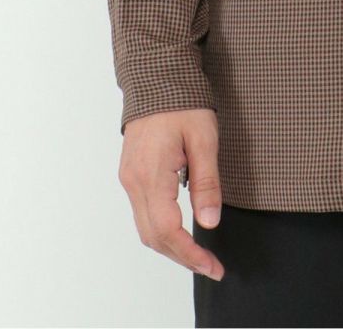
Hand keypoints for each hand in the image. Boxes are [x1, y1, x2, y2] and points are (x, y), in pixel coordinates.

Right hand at [117, 108, 225, 279]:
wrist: (156, 76)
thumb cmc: (183, 103)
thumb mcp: (204, 138)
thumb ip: (206, 182)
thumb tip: (209, 223)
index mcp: (151, 174)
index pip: (169, 230)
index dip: (191, 254)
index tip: (213, 266)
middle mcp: (134, 182)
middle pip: (153, 237)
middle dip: (182, 257)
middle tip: (211, 266)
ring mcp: (129, 178)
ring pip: (146, 228)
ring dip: (171, 246)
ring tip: (199, 254)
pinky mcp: (131, 174)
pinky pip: (143, 213)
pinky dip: (162, 230)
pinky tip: (182, 230)